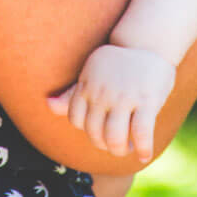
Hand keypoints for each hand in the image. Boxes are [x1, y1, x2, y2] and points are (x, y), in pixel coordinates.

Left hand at [46, 43, 175, 162]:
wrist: (148, 42)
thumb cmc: (119, 64)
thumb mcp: (93, 74)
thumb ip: (72, 93)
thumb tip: (48, 104)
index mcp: (88, 85)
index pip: (76, 120)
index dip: (89, 131)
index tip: (101, 131)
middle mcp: (103, 92)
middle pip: (95, 134)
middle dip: (105, 146)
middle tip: (117, 145)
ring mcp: (125, 96)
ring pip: (115, 138)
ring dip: (120, 150)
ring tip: (128, 148)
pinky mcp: (147, 100)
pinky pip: (142, 134)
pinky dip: (143, 149)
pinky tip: (144, 154)